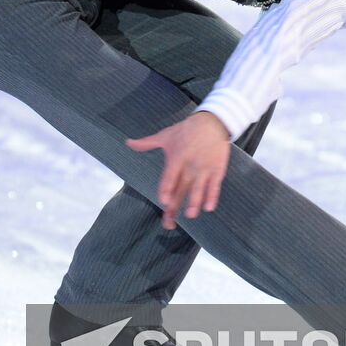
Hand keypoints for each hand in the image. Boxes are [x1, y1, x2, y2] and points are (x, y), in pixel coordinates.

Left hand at [126, 112, 230, 228]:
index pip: (170, 177)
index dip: (167, 189)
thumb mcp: (166, 135)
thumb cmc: (186, 130)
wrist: (212, 122)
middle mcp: (190, 165)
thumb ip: (146, 143)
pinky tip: (209, 207)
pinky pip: (214, 185)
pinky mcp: (217, 169)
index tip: (164, 201)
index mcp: (177, 157)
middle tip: (169, 223)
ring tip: (190, 215)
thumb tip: (128, 143)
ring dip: (194, 202)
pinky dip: (212, 196)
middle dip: (175, 206)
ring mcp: (204, 168)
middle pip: (181, 188)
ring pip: (198, 189)